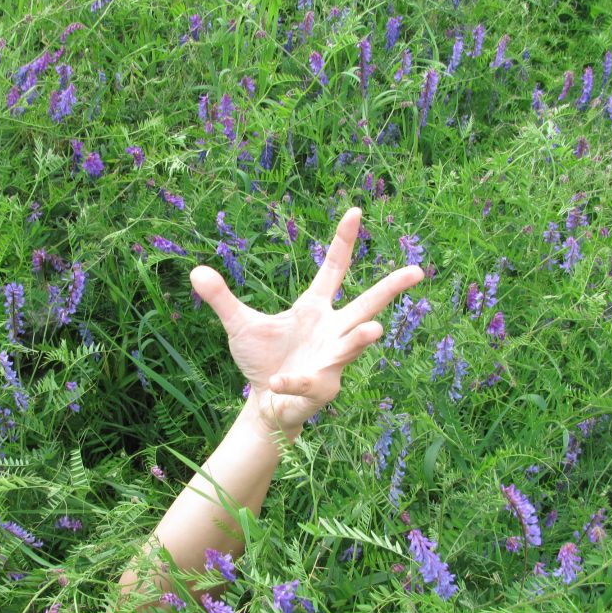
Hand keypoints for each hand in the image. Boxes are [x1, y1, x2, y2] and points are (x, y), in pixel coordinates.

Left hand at [190, 207, 424, 434]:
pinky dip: (291, 380)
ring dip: (360, 339)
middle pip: (367, 305)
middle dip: (391, 289)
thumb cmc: (263, 360)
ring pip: (351, 346)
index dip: (343, 241)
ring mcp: (332, 360)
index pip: (334, 269)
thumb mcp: (239, 325)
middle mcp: (332, 331)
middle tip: (417, 271)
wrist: (265, 402)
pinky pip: (309, 381)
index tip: (355, 210)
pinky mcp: (322, 388)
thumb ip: (221, 299)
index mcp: (315, 309)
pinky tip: (277, 380)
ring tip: (375, 331)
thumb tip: (194, 271)